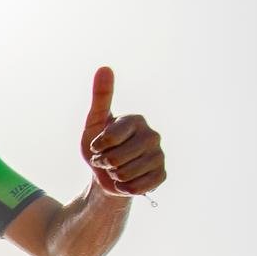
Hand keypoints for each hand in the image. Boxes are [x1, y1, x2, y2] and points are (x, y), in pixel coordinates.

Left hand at [81, 66, 165, 195]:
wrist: (106, 174)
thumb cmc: (99, 146)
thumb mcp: (94, 122)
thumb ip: (101, 97)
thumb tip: (104, 67)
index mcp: (136, 120)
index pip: (110, 138)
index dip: (98, 147)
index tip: (97, 146)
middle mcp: (152, 135)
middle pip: (117, 158)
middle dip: (105, 163)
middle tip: (106, 160)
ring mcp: (159, 155)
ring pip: (126, 173)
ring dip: (114, 176)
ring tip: (116, 169)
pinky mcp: (162, 174)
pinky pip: (138, 186)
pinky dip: (126, 188)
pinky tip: (126, 181)